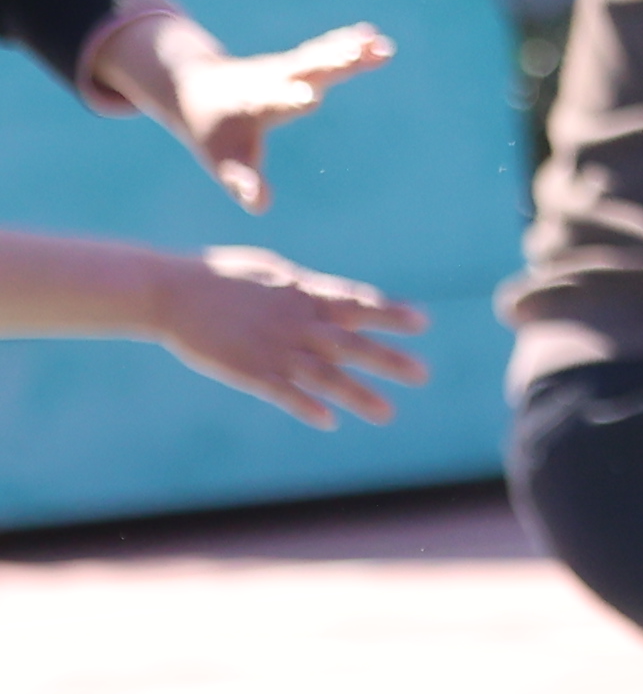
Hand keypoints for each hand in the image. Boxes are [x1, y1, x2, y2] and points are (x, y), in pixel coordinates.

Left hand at [86, 11, 390, 212]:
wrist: (193, 86)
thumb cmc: (212, 131)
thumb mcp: (221, 160)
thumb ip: (241, 181)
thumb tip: (260, 205)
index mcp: (253, 104)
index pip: (273, 102)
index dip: (290, 101)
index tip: (311, 98)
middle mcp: (272, 80)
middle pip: (305, 69)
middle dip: (330, 63)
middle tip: (354, 55)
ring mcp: (288, 67)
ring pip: (322, 56)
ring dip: (351, 51)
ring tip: (383, 47)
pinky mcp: (299, 62)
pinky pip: (328, 50)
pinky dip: (351, 44)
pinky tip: (377, 39)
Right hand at [153, 245, 425, 424]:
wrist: (168, 291)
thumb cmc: (222, 277)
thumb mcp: (272, 273)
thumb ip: (308, 290)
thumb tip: (341, 298)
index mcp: (302, 293)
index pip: (355, 302)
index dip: (388, 312)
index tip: (422, 322)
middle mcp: (294, 322)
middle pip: (349, 343)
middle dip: (387, 359)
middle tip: (423, 375)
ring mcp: (272, 347)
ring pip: (323, 375)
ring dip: (357, 395)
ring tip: (387, 413)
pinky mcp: (246, 369)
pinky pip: (281, 391)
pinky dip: (305, 406)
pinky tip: (328, 420)